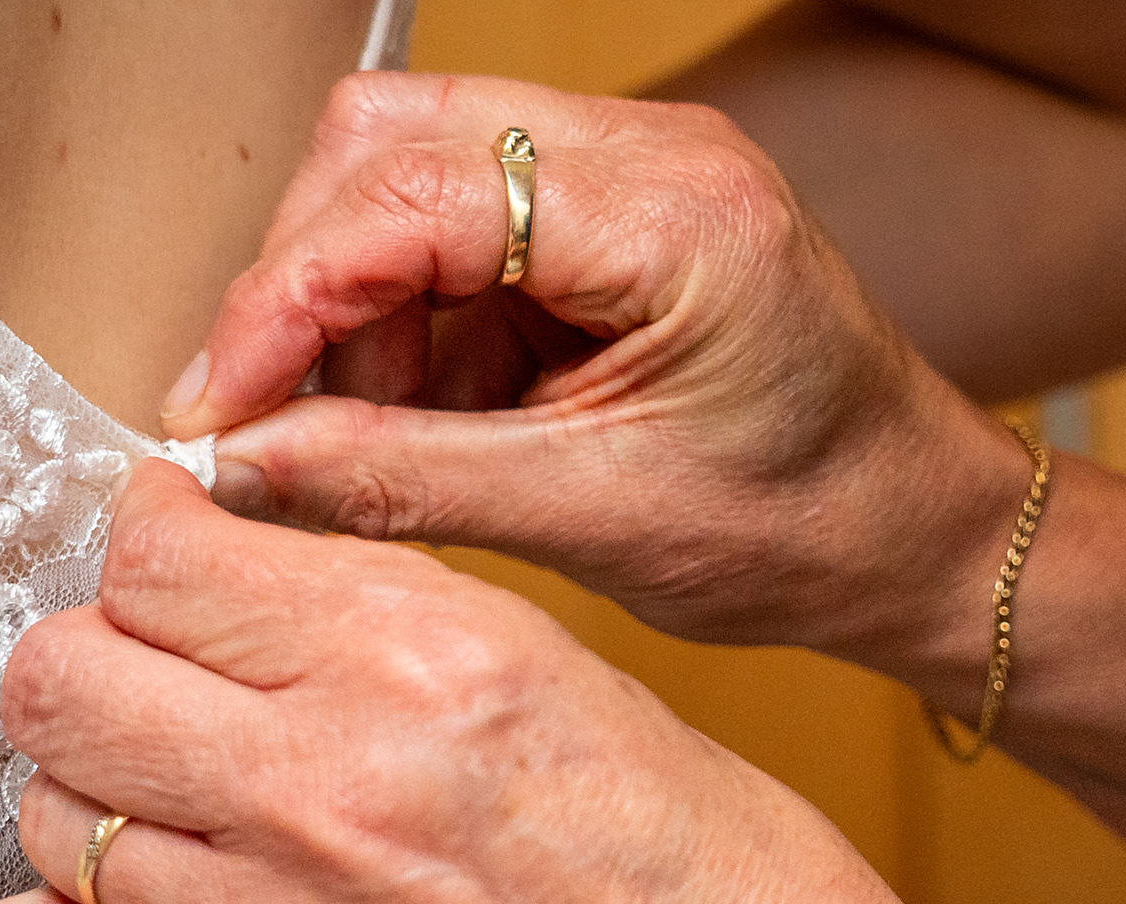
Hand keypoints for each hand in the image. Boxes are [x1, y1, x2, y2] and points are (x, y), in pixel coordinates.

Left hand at [0, 462, 1125, 903]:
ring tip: (175, 823)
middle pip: (64, 672)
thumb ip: (388, 628)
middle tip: (159, 688)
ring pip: (43, 812)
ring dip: (94, 805)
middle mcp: (326, 780)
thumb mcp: (575, 685)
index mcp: (424, 654)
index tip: (169, 565)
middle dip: (100, 662)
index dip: (149, 547)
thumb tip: (252, 599)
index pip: (162, 552)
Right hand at [162, 72, 1026, 659]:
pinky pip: (448, 243)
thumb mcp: (596, 520)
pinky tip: (420, 427)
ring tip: (368, 448)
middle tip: (278, 427)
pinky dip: (403, 338)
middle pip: (388, 147)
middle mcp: (645, 155)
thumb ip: (404, 483)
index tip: (215, 409)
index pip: (413, 192)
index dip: (285, 298)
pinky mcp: (599, 226)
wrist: (910, 534)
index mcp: (672, 214)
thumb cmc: (804, 527)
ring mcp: (622, 177)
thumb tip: (241, 465)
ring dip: (351, 321)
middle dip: (308, 291)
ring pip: (401, 187)